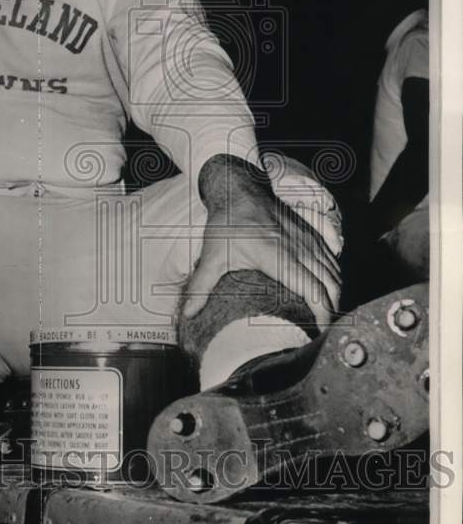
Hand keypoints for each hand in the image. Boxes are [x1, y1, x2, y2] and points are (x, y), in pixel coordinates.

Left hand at [183, 155, 340, 330]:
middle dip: (333, 311)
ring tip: (327, 318)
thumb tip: (187, 314)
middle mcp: (299, 249)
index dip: (323, 315)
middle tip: (324, 333)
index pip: (313, 290)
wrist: (240, 188)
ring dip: (335, 295)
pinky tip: (328, 292)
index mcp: (279, 257)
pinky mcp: (311, 234)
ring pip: (334, 273)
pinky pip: (332, 260)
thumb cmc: (227, 223)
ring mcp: (308, 240)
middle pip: (331, 285)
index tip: (320, 334)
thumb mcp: (212, 255)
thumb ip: (202, 286)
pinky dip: (334, 278)